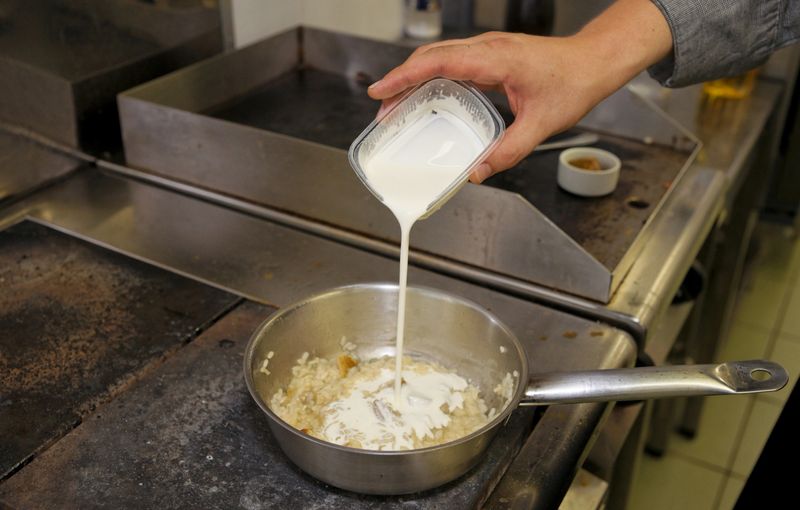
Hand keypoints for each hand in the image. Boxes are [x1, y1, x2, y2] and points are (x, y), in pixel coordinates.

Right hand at [368, 0, 671, 182]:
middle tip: (382, 109)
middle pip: (430, 57)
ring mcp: (488, 49)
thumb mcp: (541, 125)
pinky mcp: (490, 55)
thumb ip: (508, 152)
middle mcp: (487, 49)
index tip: (381, 91)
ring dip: (413, 78)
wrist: (593, 62)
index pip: (439, 63)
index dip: (405, 77)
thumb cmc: (573, 83)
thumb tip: (477, 173)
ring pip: (438, 56)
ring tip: (396, 105)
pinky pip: (452, 61)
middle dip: (400, 81)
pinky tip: (426, 95)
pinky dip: (431, 76)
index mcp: (496, 60)